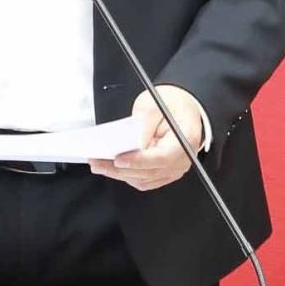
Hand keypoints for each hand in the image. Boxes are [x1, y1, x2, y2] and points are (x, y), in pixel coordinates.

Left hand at [89, 85, 205, 191]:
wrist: (182, 108)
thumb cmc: (171, 104)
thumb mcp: (155, 104)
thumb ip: (144, 124)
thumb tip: (130, 145)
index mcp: (186, 138)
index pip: (162, 157)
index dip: (139, 161)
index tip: (119, 159)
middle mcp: (183, 158)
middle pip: (150, 171)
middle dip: (121, 169)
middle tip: (98, 162)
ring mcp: (175, 169)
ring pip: (144, 179)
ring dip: (120, 174)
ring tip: (99, 165)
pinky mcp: (165, 173)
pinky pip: (144, 181)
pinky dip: (127, 176)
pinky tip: (112, 168)